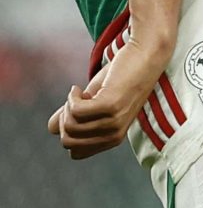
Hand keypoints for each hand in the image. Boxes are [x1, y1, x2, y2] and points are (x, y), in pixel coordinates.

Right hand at [48, 41, 167, 159]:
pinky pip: (76, 111)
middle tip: (75, 100)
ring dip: (68, 107)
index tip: (76, 110)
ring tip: (78, 92)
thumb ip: (75, 114)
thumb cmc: (121, 75)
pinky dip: (71, 98)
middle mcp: (114, 135)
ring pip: (70, 127)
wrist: (145, 54)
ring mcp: (113, 122)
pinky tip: (78, 88)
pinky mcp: (110, 105)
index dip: (68, 132)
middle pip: (69, 142)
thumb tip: (51, 128)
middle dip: (64, 120)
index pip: (76, 153)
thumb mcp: (94, 98)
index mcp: (113, 138)